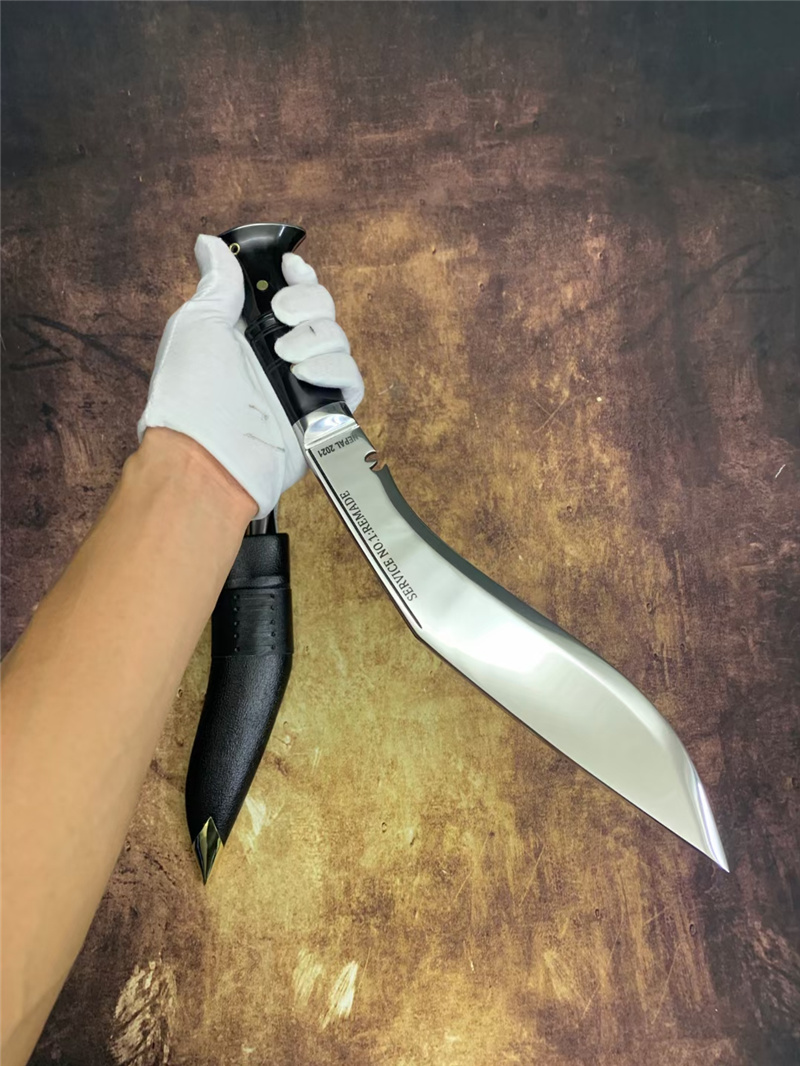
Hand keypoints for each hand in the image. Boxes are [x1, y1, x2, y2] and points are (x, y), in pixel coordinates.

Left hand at [137, 235, 363, 518]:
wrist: (207, 453)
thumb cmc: (190, 392)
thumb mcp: (197, 323)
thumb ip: (217, 283)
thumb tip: (210, 243)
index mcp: (249, 333)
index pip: (291, 293)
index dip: (299, 276)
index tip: (290, 269)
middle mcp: (278, 357)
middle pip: (322, 310)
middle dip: (308, 303)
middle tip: (280, 317)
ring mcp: (302, 385)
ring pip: (339, 341)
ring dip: (316, 339)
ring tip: (286, 358)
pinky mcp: (323, 414)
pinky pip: (351, 380)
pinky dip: (335, 370)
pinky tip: (305, 375)